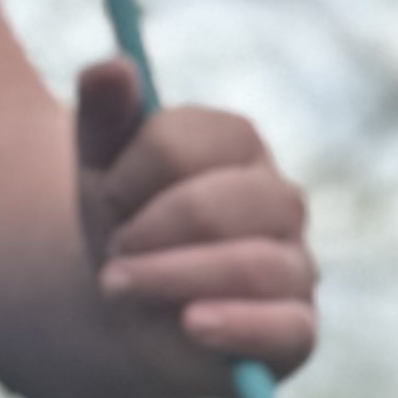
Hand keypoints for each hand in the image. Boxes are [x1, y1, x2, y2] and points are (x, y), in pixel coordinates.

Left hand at [69, 58, 317, 380]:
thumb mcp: (101, 168)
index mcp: (240, 146)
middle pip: (222, 205)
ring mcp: (296, 267)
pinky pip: (288, 328)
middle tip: (112, 251)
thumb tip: (117, 66)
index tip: (106, 195)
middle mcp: (280, 202)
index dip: (137, 170)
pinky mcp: (297, 330)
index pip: (195, 142)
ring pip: (253, 266)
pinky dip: (240, 325)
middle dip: (153, 230)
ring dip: (173, 276)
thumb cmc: (127, 228)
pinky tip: (192, 324)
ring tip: (118, 287)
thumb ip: (103, 113)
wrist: (134, 311)